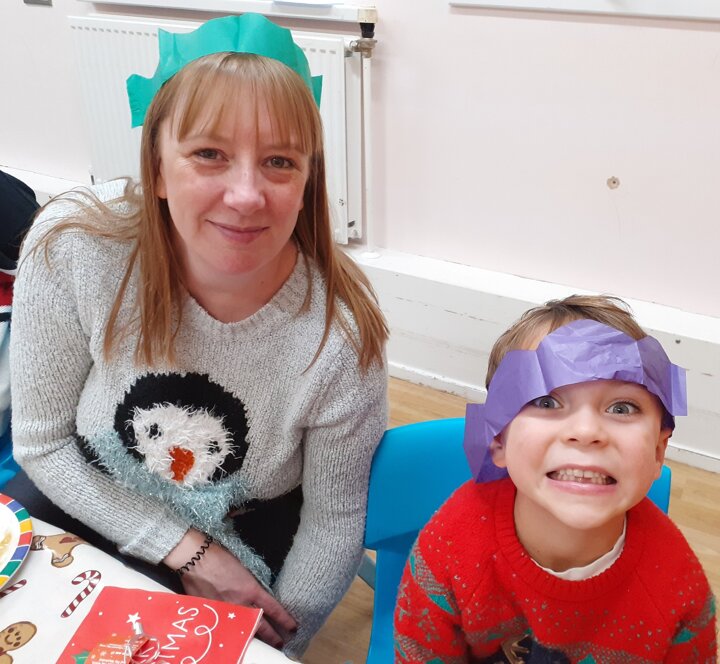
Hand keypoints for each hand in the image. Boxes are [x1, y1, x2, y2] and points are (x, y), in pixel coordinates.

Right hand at [164, 530, 296, 648]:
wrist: (197, 560)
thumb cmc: (220, 558)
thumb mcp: (243, 569)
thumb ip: (250, 586)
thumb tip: (255, 595)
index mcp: (251, 589)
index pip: (273, 608)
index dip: (284, 619)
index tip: (293, 627)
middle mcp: (241, 604)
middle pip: (261, 626)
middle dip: (273, 636)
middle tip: (281, 643)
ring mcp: (226, 612)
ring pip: (244, 631)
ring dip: (255, 638)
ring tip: (263, 646)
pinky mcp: (212, 615)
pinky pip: (226, 629)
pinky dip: (233, 635)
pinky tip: (237, 641)